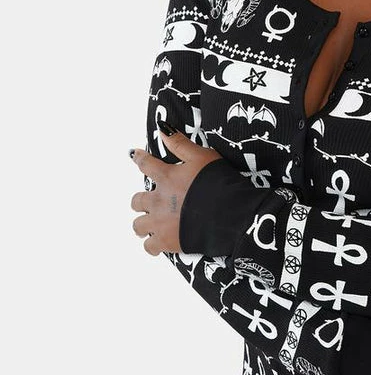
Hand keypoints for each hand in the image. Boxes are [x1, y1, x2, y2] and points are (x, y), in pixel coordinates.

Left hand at [129, 125, 222, 254]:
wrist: (229, 214)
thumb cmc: (219, 183)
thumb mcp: (202, 156)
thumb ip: (180, 144)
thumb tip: (162, 127)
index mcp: (166, 177)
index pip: (145, 164)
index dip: (140, 159)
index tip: (136, 156)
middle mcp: (158, 200)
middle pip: (136, 201)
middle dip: (142, 201)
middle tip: (152, 202)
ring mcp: (160, 223)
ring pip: (138, 226)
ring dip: (143, 224)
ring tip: (152, 225)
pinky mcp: (167, 242)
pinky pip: (150, 247)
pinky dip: (153, 245)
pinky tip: (159, 243)